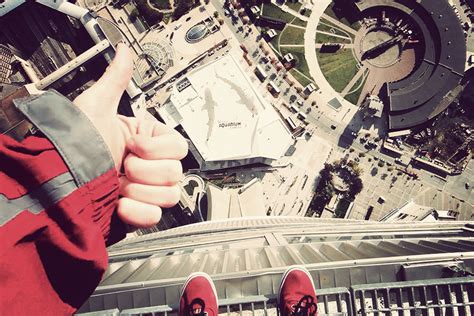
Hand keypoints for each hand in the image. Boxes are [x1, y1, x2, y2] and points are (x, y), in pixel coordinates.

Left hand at [73, 44, 187, 227]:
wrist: (60, 183)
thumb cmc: (75, 144)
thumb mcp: (96, 107)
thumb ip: (116, 79)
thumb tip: (123, 50)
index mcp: (146, 141)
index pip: (179, 146)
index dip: (156, 147)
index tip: (133, 144)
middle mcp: (149, 166)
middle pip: (175, 172)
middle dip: (144, 170)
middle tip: (123, 164)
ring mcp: (144, 190)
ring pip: (170, 194)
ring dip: (139, 189)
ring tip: (118, 184)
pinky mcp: (138, 212)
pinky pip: (156, 216)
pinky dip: (137, 211)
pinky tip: (119, 202)